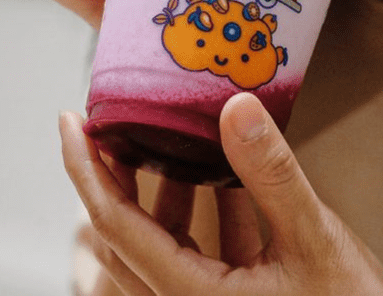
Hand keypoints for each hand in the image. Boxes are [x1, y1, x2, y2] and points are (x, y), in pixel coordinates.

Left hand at [60, 94, 382, 295]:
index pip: (115, 222)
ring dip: (155, 189)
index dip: (85, 169)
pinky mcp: (233, 295)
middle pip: (125, 230)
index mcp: (191, 293)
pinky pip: (199, 247)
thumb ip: (271, 174)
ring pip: (160, 239)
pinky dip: (200, 208)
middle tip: (104, 120)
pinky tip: (222, 175)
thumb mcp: (313, 240)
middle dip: (108, 173)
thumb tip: (234, 106)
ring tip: (158, 136)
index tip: (69, 122)